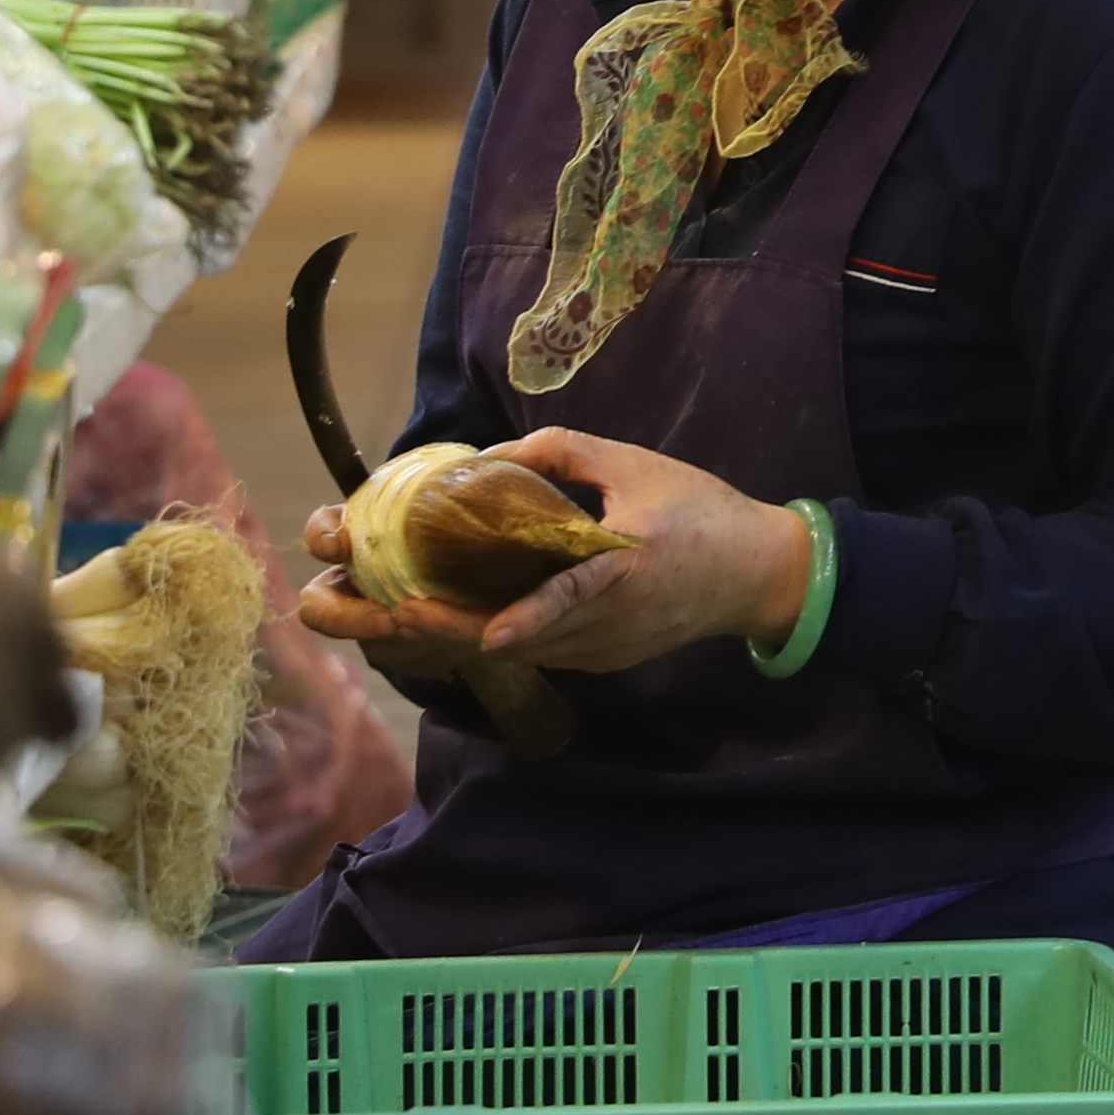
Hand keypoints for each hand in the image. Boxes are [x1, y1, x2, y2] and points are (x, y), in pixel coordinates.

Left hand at [292, 432, 817, 687]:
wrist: (757, 574)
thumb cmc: (700, 512)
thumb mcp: (634, 464)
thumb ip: (560, 455)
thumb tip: (484, 462)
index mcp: (622, 571)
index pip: (567, 601)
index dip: (523, 620)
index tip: (469, 630)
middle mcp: (599, 625)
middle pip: (504, 638)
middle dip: (422, 628)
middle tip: (357, 611)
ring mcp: (592, 651)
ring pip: (500, 652)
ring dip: (429, 634)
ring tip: (356, 613)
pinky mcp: (589, 659)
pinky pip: (519, 650)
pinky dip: (466, 636)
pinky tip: (414, 620)